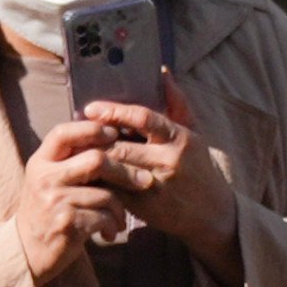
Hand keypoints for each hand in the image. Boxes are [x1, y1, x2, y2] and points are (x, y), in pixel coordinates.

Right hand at [16, 119, 133, 286]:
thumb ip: (69, 161)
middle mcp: (45, 178)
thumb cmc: (46, 211)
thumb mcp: (48, 180)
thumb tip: (111, 137)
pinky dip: (112, 226)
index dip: (92, 129)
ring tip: (120, 219)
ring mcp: (54, 200)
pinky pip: (103, 217)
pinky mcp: (66, 224)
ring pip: (105, 194)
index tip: (115, 134)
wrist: (27, 250)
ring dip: (120, 209)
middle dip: (125, 171)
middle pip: (95, 160)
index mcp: (40, 162)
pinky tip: (109, 233)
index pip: (63, 133)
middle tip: (145, 181)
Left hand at [81, 90, 245, 285]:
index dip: (113, 111)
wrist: (212, 214)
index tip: (91, 109)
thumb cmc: (199, 168)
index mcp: (180, 138)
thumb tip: (162, 72)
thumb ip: (178, 103)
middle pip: (121, 146)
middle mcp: (169, 161)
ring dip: (93, 159)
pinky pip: (114, 190)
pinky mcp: (144, 208)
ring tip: (76, 149)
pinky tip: (87, 171)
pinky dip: (100, 179)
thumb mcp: (195, 134)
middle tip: (75, 131)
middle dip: (95, 138)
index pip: (142, 118)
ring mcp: (156, 186)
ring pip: (114, 169)